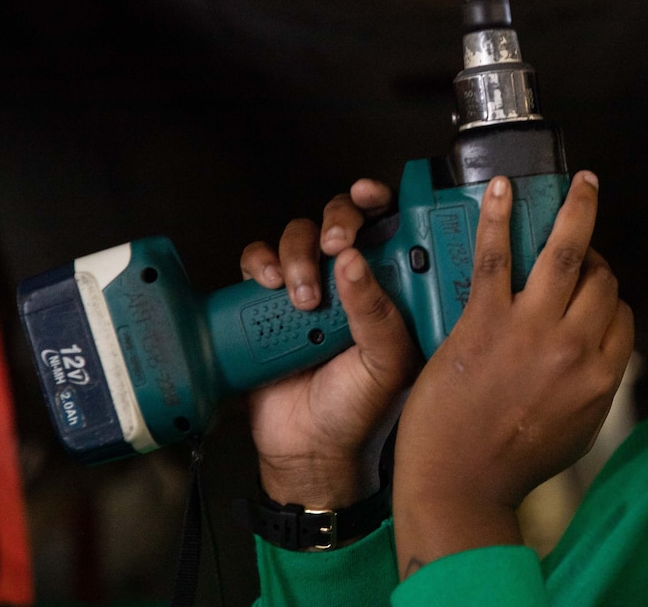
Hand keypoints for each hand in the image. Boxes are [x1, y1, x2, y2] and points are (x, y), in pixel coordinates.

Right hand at [241, 179, 421, 507]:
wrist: (306, 451)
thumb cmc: (359, 409)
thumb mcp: (386, 362)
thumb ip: (377, 312)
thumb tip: (353, 261)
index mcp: (390, 287)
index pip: (391, 227)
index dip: (381, 202)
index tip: (369, 195)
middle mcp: (349, 281)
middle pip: (340, 219)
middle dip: (336, 222)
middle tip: (334, 245)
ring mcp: (307, 289)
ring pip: (297, 235)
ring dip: (297, 254)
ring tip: (304, 296)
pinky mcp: (266, 304)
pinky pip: (257, 262)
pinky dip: (259, 263)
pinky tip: (268, 284)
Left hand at [393, 171, 633, 571]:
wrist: (458, 482)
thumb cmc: (512, 464)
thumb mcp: (577, 429)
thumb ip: (595, 385)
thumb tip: (601, 352)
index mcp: (601, 375)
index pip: (621, 312)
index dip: (608, 293)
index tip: (594, 285)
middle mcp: (575, 346)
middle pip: (600, 279)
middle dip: (594, 257)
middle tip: (579, 245)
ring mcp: (531, 329)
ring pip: (566, 253)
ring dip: (577, 209)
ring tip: (581, 185)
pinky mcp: (484, 320)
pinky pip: (497, 257)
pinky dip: (500, 217)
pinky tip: (503, 189)